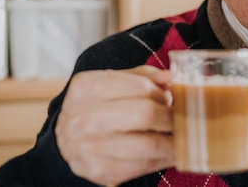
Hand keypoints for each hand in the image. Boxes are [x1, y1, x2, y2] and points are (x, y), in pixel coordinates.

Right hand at [55, 65, 173, 185]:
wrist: (64, 141)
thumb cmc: (95, 106)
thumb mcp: (111, 82)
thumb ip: (143, 77)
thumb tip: (174, 77)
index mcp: (87, 88)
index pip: (140, 86)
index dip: (162, 92)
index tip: (171, 97)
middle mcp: (84, 118)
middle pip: (145, 114)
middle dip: (171, 116)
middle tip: (182, 117)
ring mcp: (91, 148)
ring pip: (149, 144)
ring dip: (174, 141)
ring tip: (182, 135)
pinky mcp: (102, 171)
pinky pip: (144, 166)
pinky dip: (164, 158)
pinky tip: (170, 151)